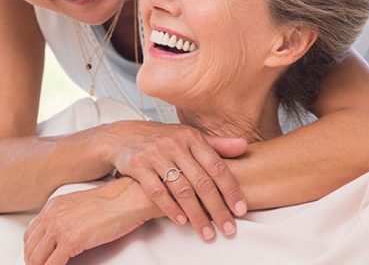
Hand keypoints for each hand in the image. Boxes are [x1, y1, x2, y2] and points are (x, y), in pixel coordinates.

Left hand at [23, 178, 154, 264]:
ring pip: (37, 259)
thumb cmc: (112, 201)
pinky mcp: (71, 240)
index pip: (30, 235)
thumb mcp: (79, 206)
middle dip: (34, 262)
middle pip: (30, 248)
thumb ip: (64, 219)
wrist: (127, 197)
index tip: (37, 260)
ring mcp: (60, 228)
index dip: (32, 251)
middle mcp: (52, 215)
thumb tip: (58, 238)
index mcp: (53, 206)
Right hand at [105, 120, 247, 239]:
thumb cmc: (163, 139)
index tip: (240, 210)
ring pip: (181, 189)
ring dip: (196, 214)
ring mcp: (156, 154)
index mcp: (192, 137)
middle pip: (201, 181)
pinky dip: (170, 208)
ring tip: (206, 232)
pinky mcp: (138, 165)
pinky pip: (156, 191)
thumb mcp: (189, 137)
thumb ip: (217, 145)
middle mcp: (175, 144)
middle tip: (228, 228)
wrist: (124, 136)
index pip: (217, 166)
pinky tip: (181, 221)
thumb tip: (244, 147)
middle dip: (217, 208)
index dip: (230, 189)